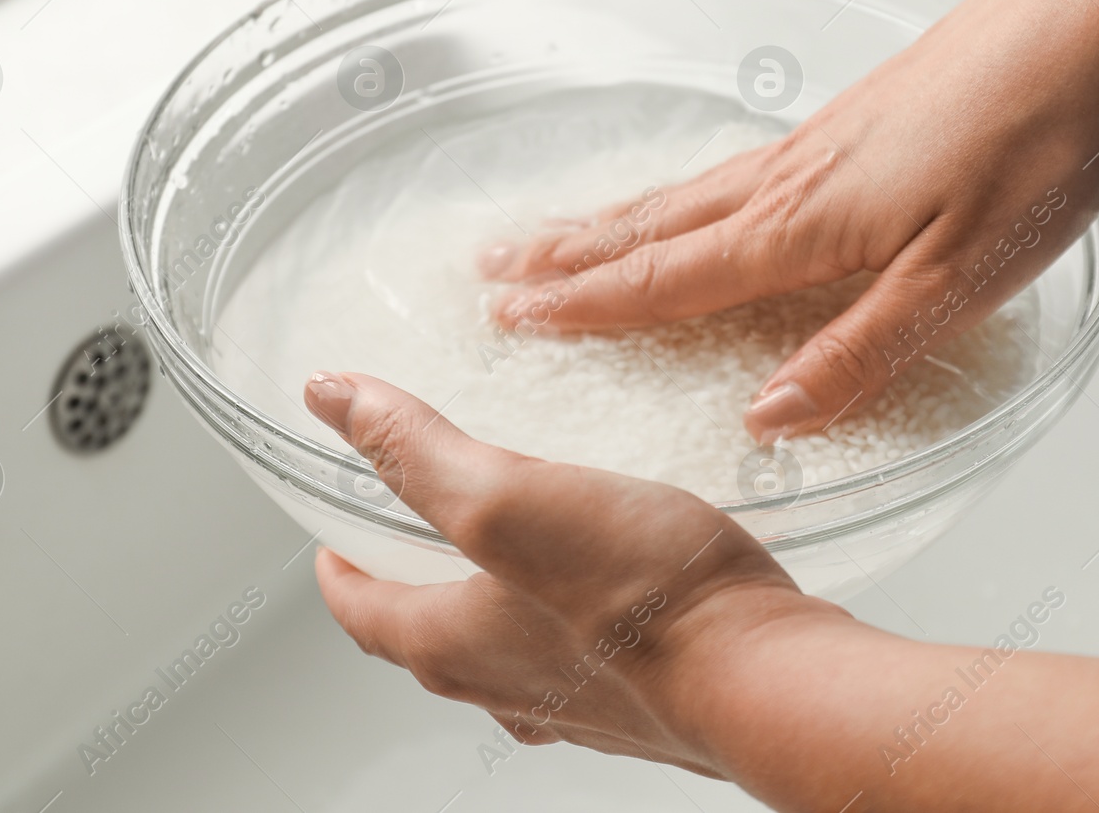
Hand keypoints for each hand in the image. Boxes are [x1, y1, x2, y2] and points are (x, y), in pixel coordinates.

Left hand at [302, 370, 853, 776]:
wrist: (767, 678)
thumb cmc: (642, 598)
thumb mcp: (507, 498)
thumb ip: (418, 450)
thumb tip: (331, 397)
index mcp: (455, 645)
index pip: (362, 613)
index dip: (338, 571)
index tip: (332, 545)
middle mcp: (508, 687)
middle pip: (433, 635)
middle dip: (416, 584)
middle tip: (418, 536)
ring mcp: (579, 701)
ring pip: (509, 649)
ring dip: (496, 602)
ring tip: (520, 546)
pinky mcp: (644, 698)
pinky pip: (585, 653)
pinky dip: (573, 616)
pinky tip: (614, 579)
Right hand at [481, 0, 1098, 441]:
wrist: (1082, 23)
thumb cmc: (1033, 150)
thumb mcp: (958, 279)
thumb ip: (860, 353)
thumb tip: (765, 418)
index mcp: (802, 229)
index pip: (667, 279)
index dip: (587, 306)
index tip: (514, 318)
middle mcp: (786, 183)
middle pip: (650, 227)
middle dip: (564, 258)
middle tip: (488, 271)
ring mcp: (810, 147)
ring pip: (681, 194)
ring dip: (603, 221)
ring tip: (545, 232)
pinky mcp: (842, 126)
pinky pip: (724, 173)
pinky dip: (670, 194)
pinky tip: (676, 198)